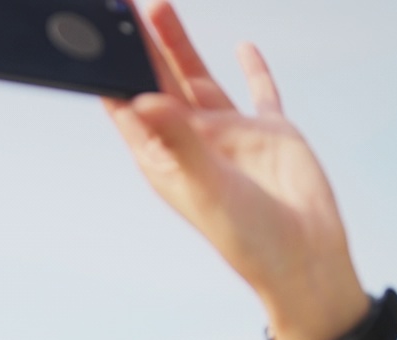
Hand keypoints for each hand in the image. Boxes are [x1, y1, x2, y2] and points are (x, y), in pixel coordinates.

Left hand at [104, 0, 368, 339]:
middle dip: (140, 46)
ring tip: (157, 7)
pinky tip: (244, 47)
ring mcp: (229, 134)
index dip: (109, 73)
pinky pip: (259, 93)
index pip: (126, 107)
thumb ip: (179, 140)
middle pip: (157, 81)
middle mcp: (191, 141)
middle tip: (121, 6)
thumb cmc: (245, 236)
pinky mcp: (269, 132)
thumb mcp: (206, 186)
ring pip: (197, 77)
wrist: (303, 257)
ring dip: (178, 44)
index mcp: (163, 158)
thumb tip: (141, 99)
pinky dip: (253, 70)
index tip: (92, 38)